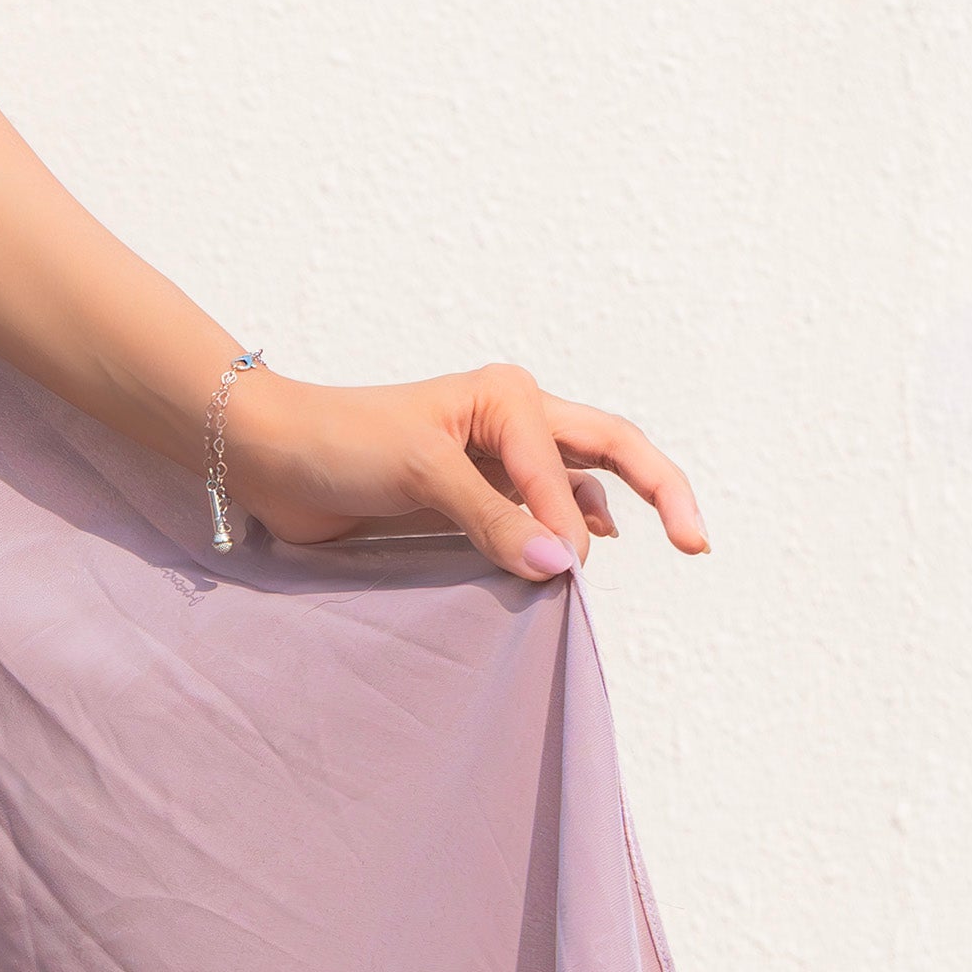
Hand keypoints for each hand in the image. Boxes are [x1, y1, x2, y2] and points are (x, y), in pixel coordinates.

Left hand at [222, 364, 704, 584]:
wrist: (274, 457)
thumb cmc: (340, 443)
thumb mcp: (419, 474)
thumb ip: (490, 520)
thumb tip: (561, 566)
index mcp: (508, 398)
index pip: (566, 468)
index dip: (566, 522)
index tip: (558, 573)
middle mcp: (514, 422)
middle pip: (611, 451)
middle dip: (658, 490)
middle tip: (697, 543)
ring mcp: (497, 461)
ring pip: (579, 487)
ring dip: (601, 522)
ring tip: (624, 565)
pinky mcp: (473, 498)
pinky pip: (539, 516)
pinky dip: (562, 536)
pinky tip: (576, 558)